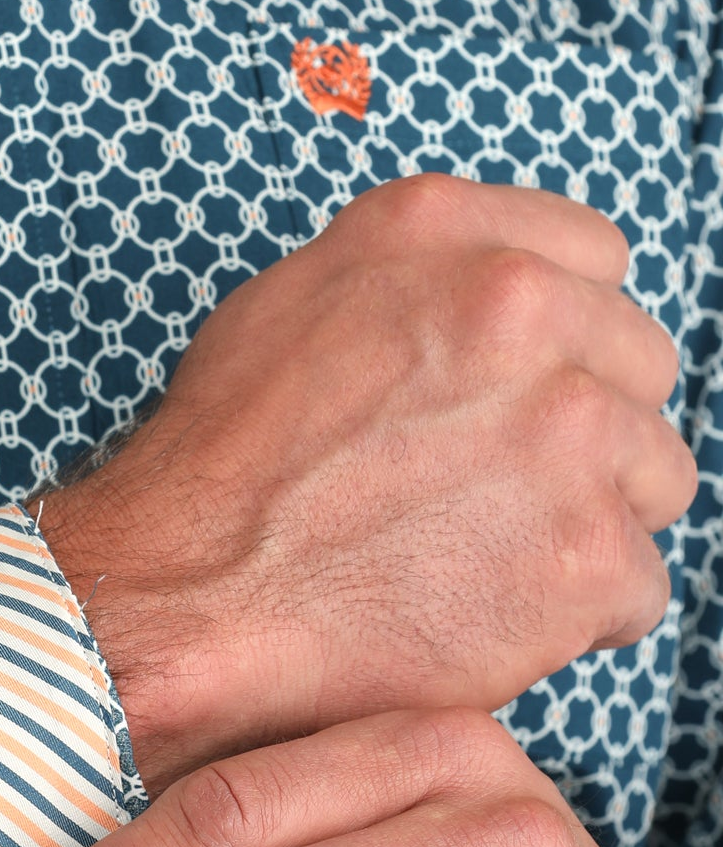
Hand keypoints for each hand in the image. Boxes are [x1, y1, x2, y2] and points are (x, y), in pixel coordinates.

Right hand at [29, 174, 694, 793]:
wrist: (191, 595)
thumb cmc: (226, 460)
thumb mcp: (298, 297)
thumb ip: (417, 274)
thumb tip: (486, 288)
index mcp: (447, 233)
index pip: (596, 255)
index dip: (570, 329)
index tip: (537, 379)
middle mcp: (520, 307)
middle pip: (639, 364)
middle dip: (588, 426)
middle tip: (501, 484)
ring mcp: (567, 429)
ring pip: (654, 474)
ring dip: (591, 517)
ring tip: (490, 553)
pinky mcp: (588, 551)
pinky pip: (640, 584)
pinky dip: (580, 614)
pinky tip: (493, 613)